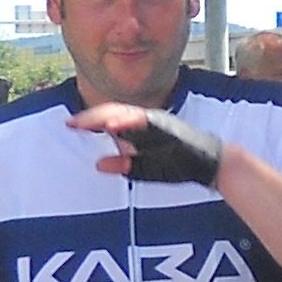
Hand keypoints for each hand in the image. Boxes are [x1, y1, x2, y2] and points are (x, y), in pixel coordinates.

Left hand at [76, 103, 222, 183]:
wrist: (211, 164)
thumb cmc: (179, 164)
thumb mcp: (145, 169)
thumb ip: (124, 165)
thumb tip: (98, 164)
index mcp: (139, 128)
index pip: (110, 119)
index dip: (89, 121)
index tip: (69, 125)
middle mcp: (146, 119)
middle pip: (113, 112)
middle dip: (91, 118)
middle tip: (71, 123)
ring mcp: (156, 121)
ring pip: (125, 113)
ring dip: (104, 116)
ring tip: (85, 121)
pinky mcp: (167, 126)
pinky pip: (144, 121)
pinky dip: (127, 121)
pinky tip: (113, 125)